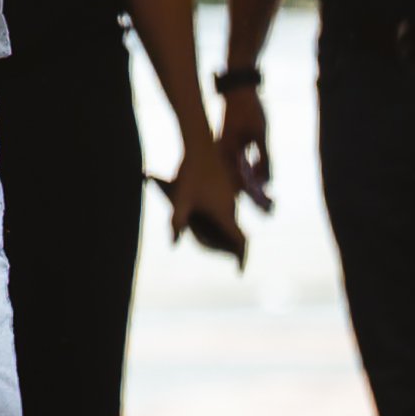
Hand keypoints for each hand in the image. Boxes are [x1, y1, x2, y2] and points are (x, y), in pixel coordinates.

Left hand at [169, 145, 248, 264]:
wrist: (199, 145)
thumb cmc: (190, 173)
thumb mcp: (181, 198)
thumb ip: (177, 221)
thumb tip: (173, 243)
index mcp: (224, 213)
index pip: (239, 240)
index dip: (241, 257)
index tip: (240, 270)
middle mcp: (231, 206)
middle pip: (236, 234)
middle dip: (231, 248)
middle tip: (225, 258)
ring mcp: (230, 196)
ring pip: (231, 221)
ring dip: (226, 234)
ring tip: (212, 242)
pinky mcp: (225, 188)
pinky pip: (226, 210)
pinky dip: (222, 221)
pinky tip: (208, 220)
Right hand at [217, 86, 273, 211]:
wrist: (238, 92)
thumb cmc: (250, 111)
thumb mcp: (261, 135)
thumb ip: (264, 158)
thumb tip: (267, 182)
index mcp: (226, 152)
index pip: (238, 182)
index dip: (253, 196)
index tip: (267, 207)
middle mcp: (221, 154)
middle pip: (235, 181)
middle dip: (251, 195)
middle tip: (268, 207)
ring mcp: (223, 150)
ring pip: (236, 174)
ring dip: (250, 186)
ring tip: (267, 197)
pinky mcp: (227, 147)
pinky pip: (236, 166)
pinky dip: (247, 174)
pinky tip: (260, 180)